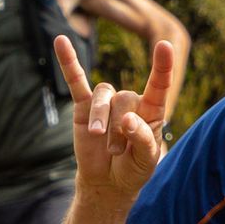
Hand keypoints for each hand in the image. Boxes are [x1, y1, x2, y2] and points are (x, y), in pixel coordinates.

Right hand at [58, 34, 174, 201]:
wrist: (108, 182)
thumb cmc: (133, 168)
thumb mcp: (146, 160)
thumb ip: (142, 139)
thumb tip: (128, 119)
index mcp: (151, 111)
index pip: (159, 85)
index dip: (162, 66)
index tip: (165, 45)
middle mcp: (130, 102)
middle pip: (125, 99)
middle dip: (120, 129)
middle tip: (117, 153)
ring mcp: (107, 102)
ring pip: (104, 96)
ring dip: (102, 120)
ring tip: (101, 142)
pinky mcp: (84, 106)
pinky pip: (76, 81)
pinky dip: (68, 62)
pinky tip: (60, 41)